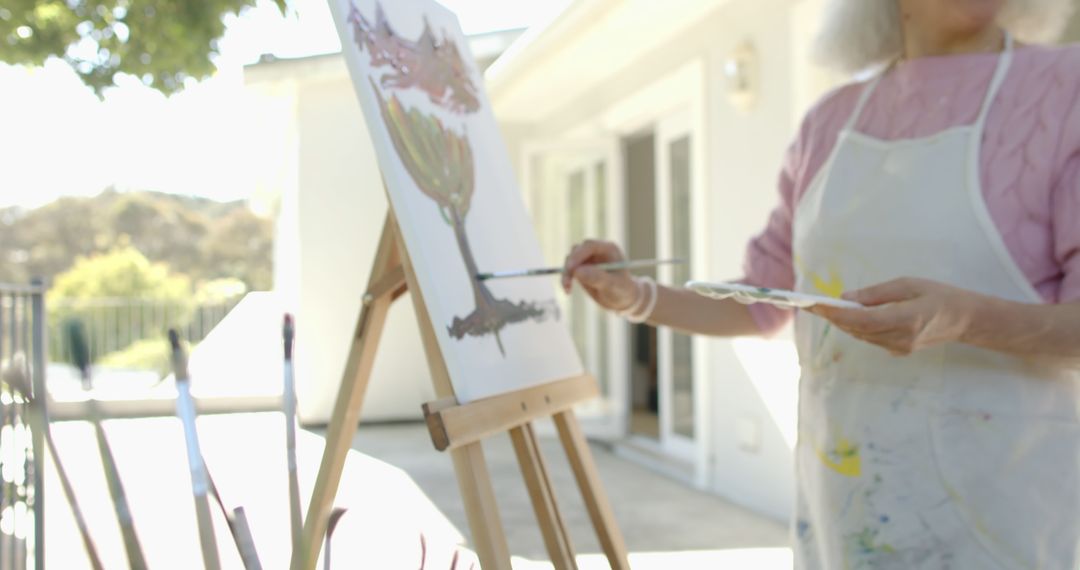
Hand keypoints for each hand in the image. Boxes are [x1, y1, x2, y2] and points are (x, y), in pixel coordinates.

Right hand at [561, 240, 638, 311]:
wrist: (623, 299)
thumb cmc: (623, 290)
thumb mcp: (613, 286)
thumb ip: (597, 277)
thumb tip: (577, 271)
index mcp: (609, 249)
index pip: (589, 246)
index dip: (578, 255)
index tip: (571, 269)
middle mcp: (597, 251)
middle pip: (577, 251)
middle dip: (570, 265)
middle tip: (567, 282)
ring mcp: (588, 258)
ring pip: (570, 259)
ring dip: (566, 273)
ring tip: (567, 288)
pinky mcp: (582, 267)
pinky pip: (569, 269)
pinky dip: (566, 278)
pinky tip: (568, 290)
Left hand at [808, 278, 976, 355]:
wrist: (965, 319)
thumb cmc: (939, 295)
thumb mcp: (908, 284)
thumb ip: (877, 293)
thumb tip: (846, 298)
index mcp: (905, 318)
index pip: (862, 319)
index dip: (837, 313)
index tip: (816, 305)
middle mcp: (900, 337)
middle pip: (858, 329)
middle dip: (834, 317)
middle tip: (812, 305)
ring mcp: (900, 347)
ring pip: (862, 336)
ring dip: (844, 323)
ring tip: (826, 309)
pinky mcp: (900, 351)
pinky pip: (872, 340)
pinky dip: (859, 328)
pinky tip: (851, 318)